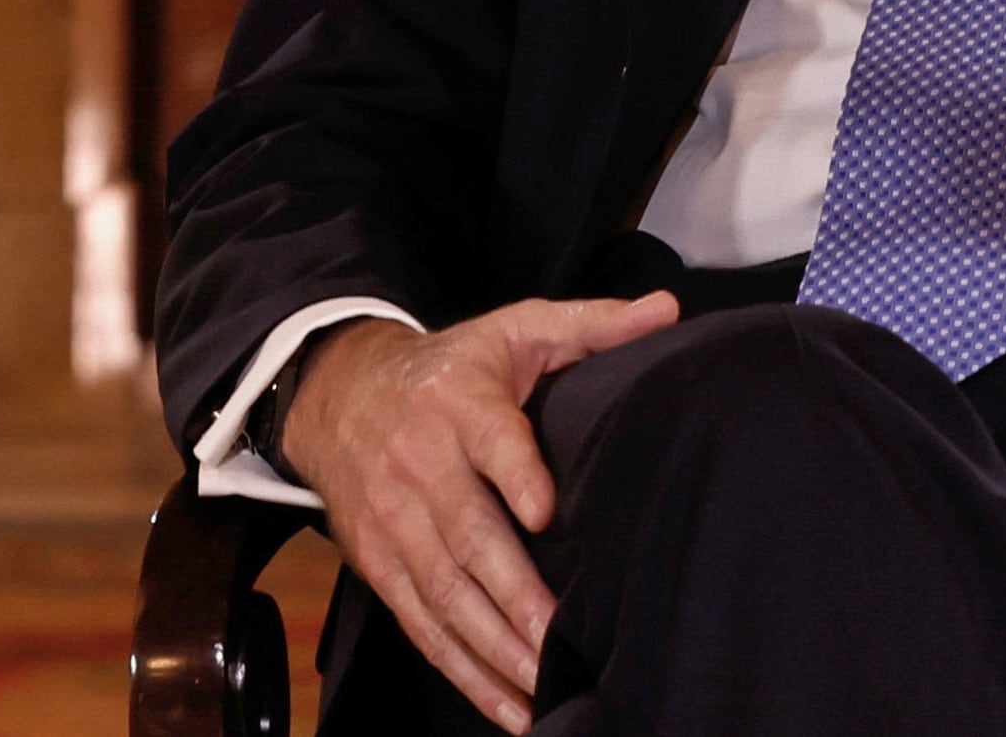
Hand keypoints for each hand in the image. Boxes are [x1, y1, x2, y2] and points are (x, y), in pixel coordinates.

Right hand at [280, 295, 677, 730]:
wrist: (338, 390)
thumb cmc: (453, 368)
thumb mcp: (516, 329)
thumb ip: (592, 325)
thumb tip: (667, 309)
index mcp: (462, 403)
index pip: (490, 438)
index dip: (515, 473)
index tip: (544, 512)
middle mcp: (421, 463)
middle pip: (466, 537)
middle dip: (514, 596)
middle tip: (561, 640)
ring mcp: (395, 520)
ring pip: (444, 592)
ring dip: (494, 647)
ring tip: (545, 684)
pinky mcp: (379, 562)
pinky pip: (423, 625)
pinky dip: (465, 672)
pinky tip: (511, 708)